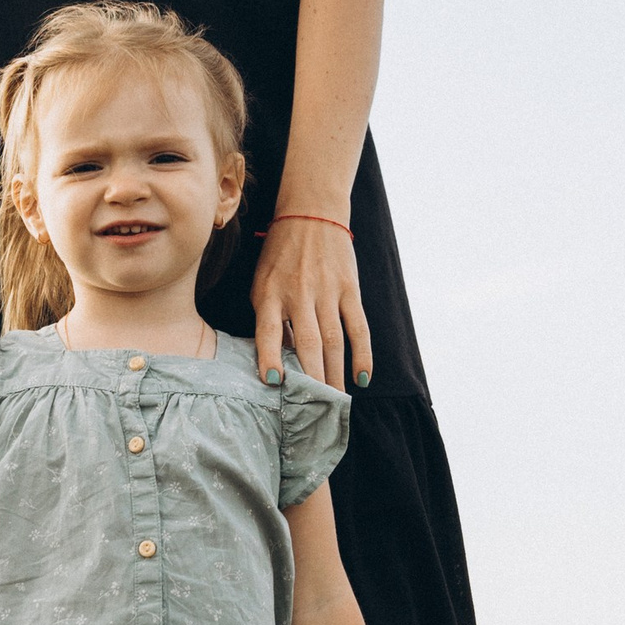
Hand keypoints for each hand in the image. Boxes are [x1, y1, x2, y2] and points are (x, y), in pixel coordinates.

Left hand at [252, 214, 369, 392]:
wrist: (311, 214)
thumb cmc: (280, 256)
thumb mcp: (263, 282)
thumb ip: (269, 319)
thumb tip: (280, 361)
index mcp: (270, 293)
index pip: (269, 330)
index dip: (271, 356)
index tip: (274, 382)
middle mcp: (299, 294)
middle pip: (308, 343)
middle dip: (312, 379)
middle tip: (315, 410)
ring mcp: (327, 291)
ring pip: (334, 341)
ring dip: (336, 373)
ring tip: (335, 400)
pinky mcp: (349, 289)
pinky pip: (358, 327)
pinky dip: (362, 354)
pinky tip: (361, 377)